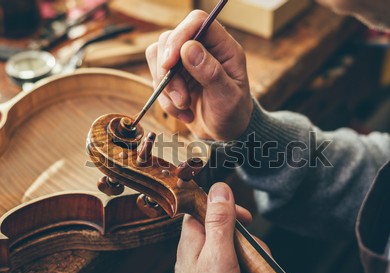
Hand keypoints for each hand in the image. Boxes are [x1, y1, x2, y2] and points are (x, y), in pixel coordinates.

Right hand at [146, 10, 253, 140]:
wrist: (224, 133)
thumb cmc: (233, 114)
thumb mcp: (228, 97)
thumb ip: (211, 72)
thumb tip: (189, 48)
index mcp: (223, 47)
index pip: (197, 22)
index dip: (180, 36)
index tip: (169, 63)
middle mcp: (203, 49)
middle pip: (170, 39)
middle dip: (168, 73)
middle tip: (182, 99)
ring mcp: (185, 62)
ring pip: (158, 59)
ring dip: (165, 88)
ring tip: (184, 107)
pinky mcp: (173, 76)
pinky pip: (156, 79)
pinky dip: (165, 100)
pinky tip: (183, 113)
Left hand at [171, 182, 252, 272]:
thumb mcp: (217, 254)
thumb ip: (219, 221)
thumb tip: (219, 188)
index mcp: (193, 238)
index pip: (207, 208)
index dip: (227, 208)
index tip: (245, 217)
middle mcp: (199, 251)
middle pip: (229, 233)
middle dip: (247, 245)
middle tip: (250, 260)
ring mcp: (210, 269)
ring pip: (238, 254)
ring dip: (251, 266)